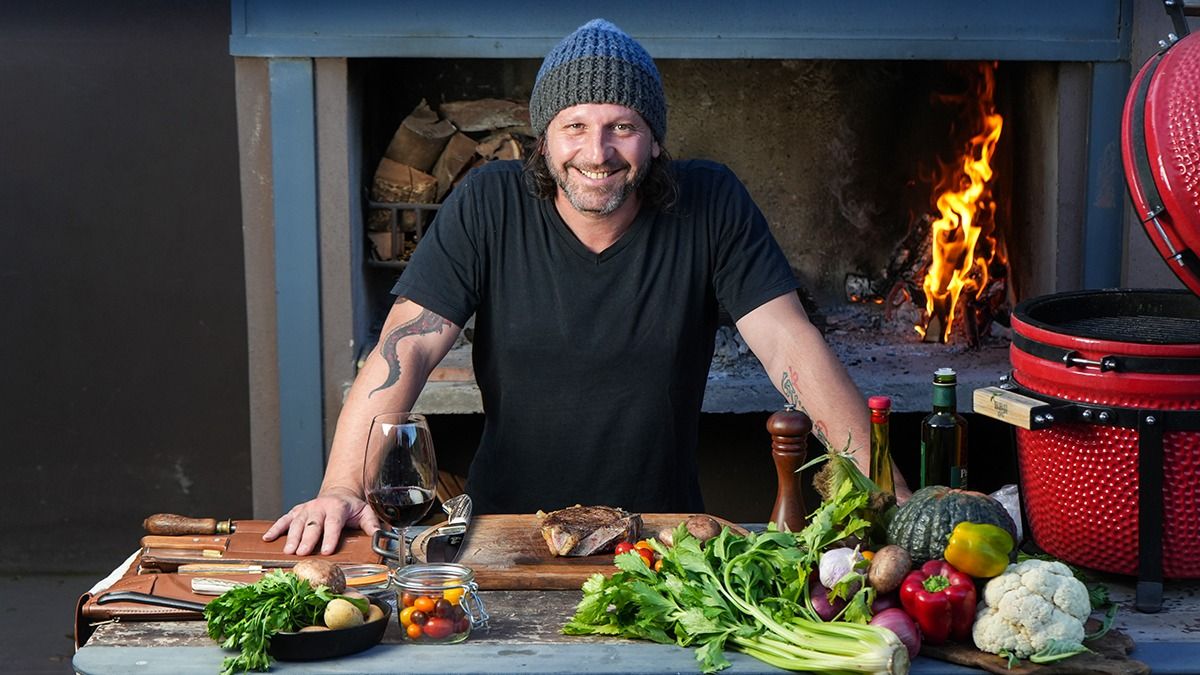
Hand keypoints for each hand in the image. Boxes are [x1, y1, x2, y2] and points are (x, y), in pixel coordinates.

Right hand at [262, 488, 380, 555]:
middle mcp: (320, 507)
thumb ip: (372, 524)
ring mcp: (307, 509)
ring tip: (288, 551)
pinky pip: (284, 519)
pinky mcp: (297, 512)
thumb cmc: (351, 507)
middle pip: (313, 524)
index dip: (330, 537)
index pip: (333, 523)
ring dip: (292, 537)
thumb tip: (380, 536)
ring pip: (297, 523)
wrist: (338, 492)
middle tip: (301, 553)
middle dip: (307, 539)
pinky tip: (267, 538)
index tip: (326, 551)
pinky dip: (275, 528)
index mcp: (337, 508)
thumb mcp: (365, 512)